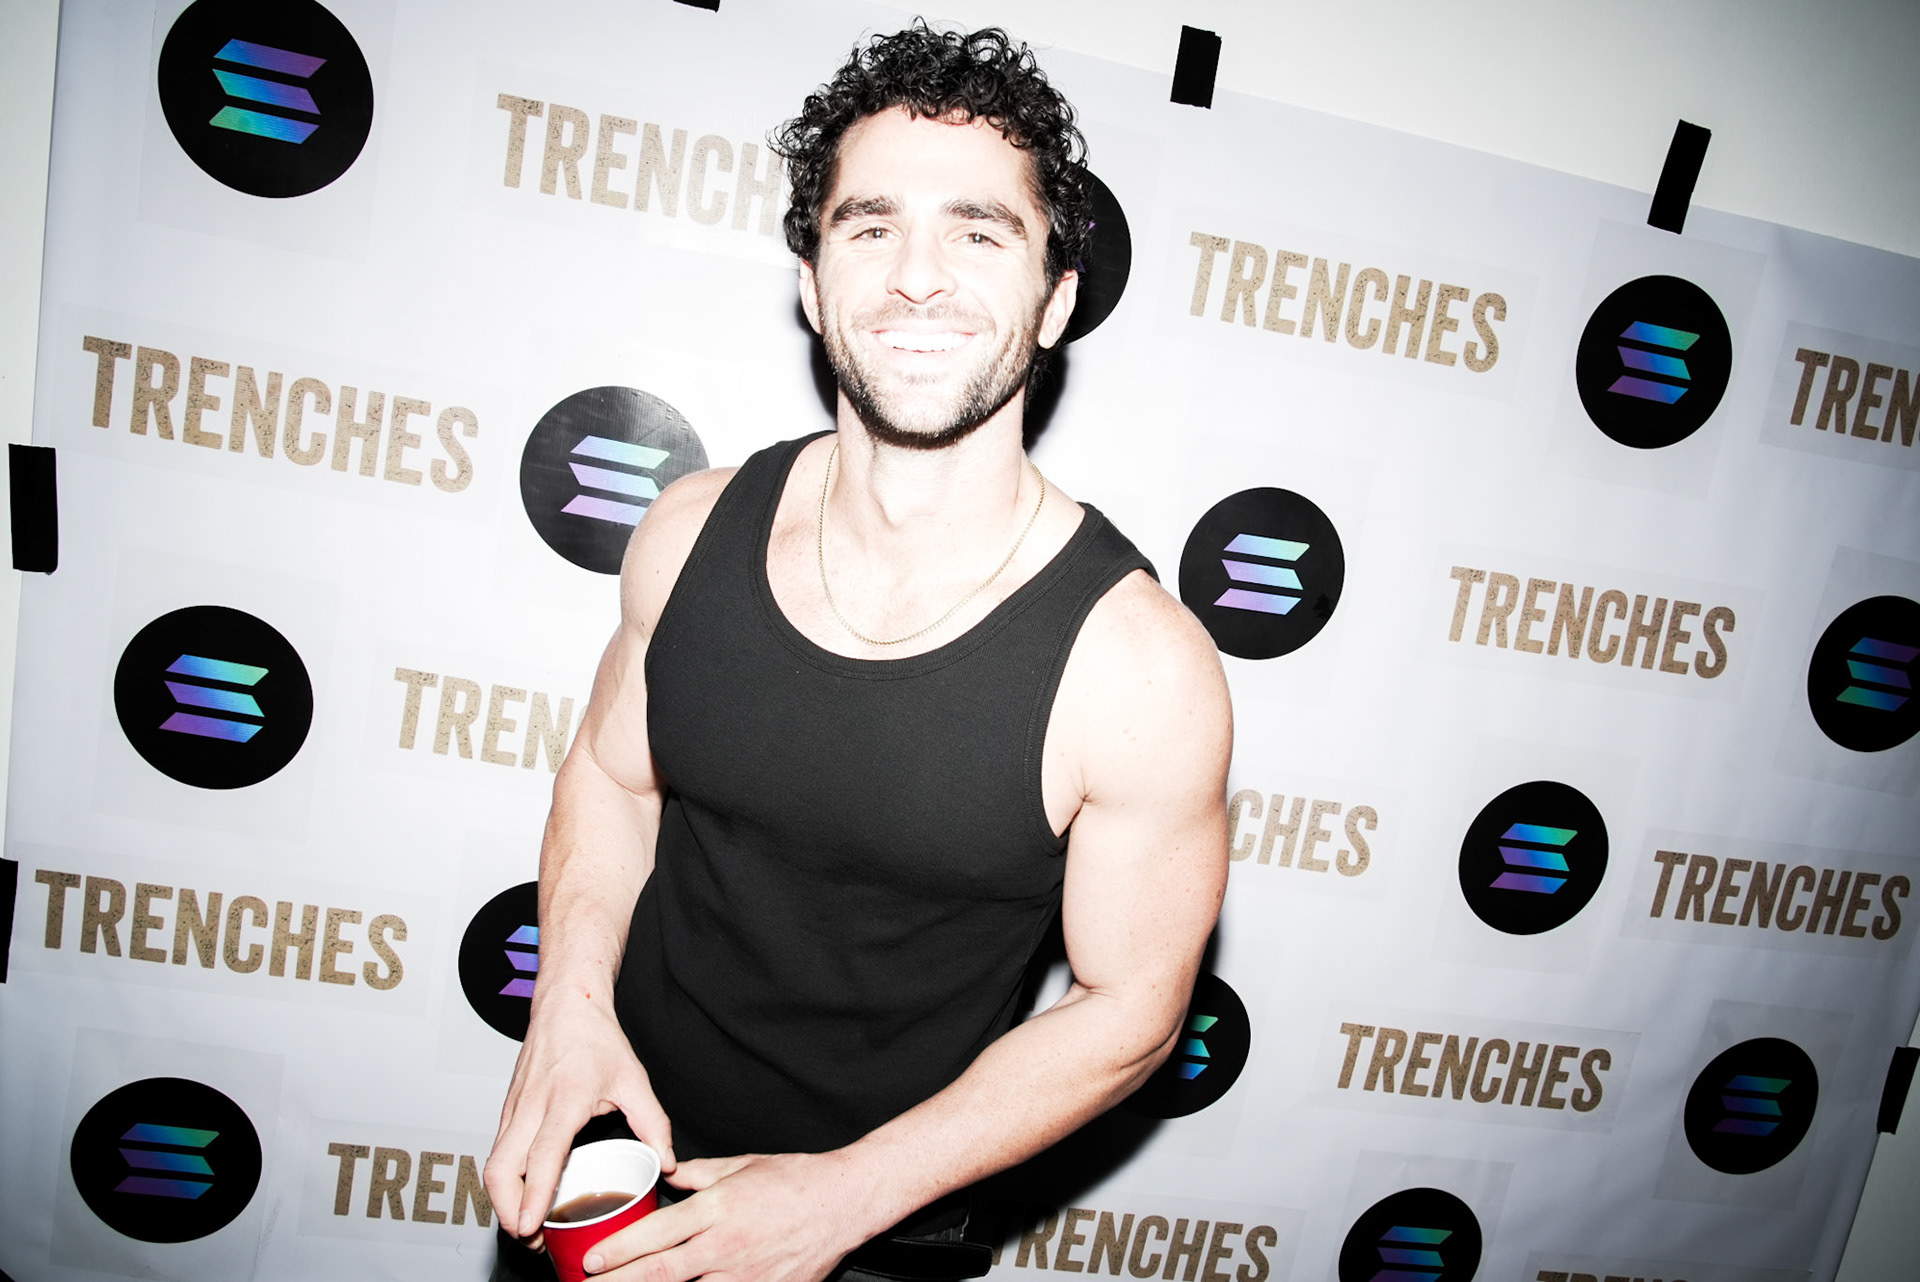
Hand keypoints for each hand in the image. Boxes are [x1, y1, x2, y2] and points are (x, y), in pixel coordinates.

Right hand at [484, 992, 677, 1240]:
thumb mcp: (634, 1079)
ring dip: (502, 1201)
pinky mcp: (507, 1111)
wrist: (565, 1004)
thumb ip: (653, 1123)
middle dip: (507, 1212)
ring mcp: (514, 1109)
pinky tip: (522, 1197)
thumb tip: (668, 1163)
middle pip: (501, 1169)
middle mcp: (532, 1106)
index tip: (530, 1226)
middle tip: (530, 1238)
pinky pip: (497, 1153)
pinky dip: (504, 1182)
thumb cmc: (596, 1038)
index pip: (542, 1155)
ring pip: (493, 1164)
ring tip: (528, 1227)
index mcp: (564, 1099)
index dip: (534, 1195)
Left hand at [581, 1151, 868, 1281]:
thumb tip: (667, 1172)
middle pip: (662, 1272)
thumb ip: (700, 1173)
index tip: (592, 1260)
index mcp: (719, 1207)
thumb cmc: (797, 1179)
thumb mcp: (743, 1164)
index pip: (658, 1233)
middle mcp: (727, 1244)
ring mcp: (746, 1274)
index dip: (620, 1250)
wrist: (846, 1202)